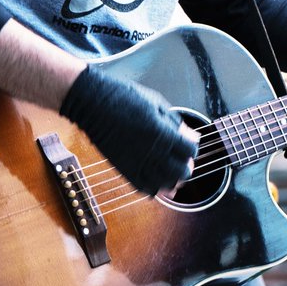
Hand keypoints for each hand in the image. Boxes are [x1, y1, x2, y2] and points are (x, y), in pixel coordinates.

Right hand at [59, 65, 196, 194]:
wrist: (94, 102)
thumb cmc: (125, 97)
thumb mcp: (156, 104)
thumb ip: (176, 123)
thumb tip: (193, 137)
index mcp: (162, 132)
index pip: (189, 151)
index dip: (192, 149)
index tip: (188, 144)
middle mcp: (151, 151)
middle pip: (181, 172)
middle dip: (186, 167)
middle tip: (183, 161)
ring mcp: (136, 162)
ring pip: (164, 184)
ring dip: (172, 180)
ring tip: (172, 172)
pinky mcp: (123, 168)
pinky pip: (143, 187)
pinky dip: (154, 188)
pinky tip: (157, 180)